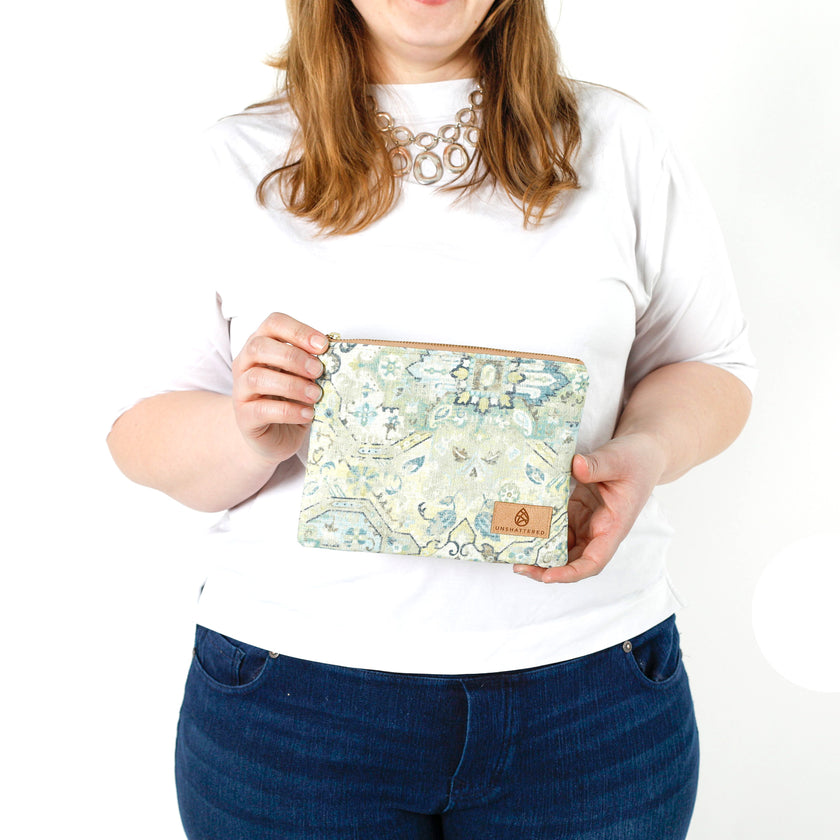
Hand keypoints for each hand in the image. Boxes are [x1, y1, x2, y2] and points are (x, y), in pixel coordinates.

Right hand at [231, 313, 327, 464]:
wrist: (275, 437)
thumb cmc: (291, 401)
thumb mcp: (303, 377)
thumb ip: (312, 364)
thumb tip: (335, 357)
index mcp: (262, 346)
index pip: (273, 324)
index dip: (298, 331)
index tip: (323, 345)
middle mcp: (246, 364)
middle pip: (259, 347)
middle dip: (293, 357)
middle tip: (318, 371)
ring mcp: (241, 390)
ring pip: (257, 378)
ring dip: (292, 385)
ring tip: (316, 395)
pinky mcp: (244, 417)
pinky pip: (261, 409)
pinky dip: (289, 411)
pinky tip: (307, 414)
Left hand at [513, 433, 665, 583]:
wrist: (643, 453)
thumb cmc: (637, 459)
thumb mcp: (618, 459)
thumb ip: (597, 465)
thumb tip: (575, 465)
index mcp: (613, 526)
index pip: (594, 561)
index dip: (571, 572)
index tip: (548, 575)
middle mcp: (598, 530)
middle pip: (572, 560)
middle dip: (546, 568)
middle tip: (518, 566)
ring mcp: (586, 522)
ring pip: (561, 546)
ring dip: (540, 551)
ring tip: (514, 550)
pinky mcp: (576, 510)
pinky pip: (556, 526)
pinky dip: (540, 530)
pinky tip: (521, 526)